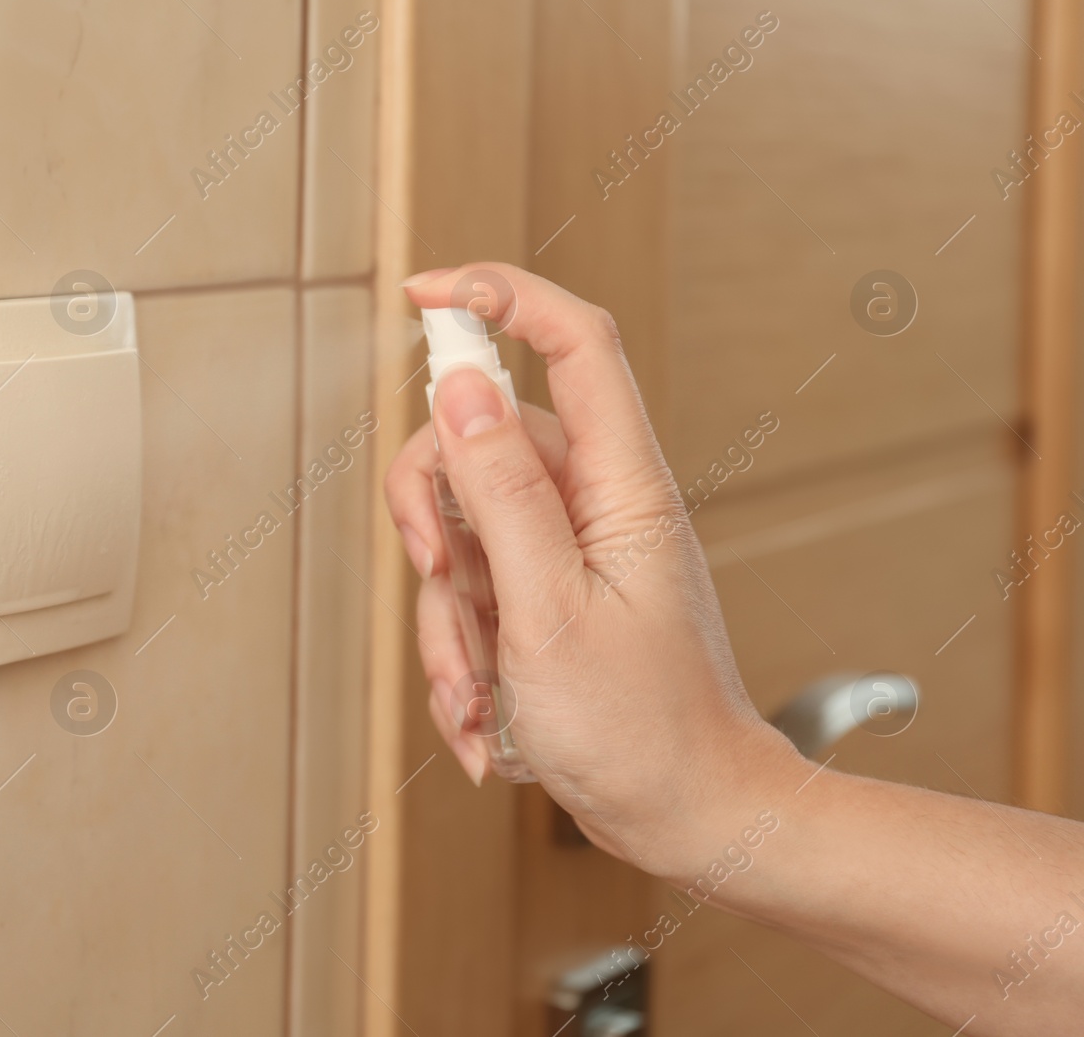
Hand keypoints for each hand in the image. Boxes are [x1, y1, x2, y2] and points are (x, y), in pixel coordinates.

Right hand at [385, 263, 804, 879]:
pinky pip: (468, 593)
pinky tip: (486, 714)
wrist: (687, 817)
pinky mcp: (539, 596)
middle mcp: (591, 502)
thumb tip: (462, 389)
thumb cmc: (644, 730)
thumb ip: (503, 494)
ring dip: (446, 618)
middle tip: (442, 577)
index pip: (572, 343)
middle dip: (433, 515)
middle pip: (479, 440)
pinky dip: (460, 653)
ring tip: (480, 691)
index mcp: (619, 485)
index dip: (500, 296)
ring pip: (459, 529)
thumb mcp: (550, 612)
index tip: (423, 293)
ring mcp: (562, 550)